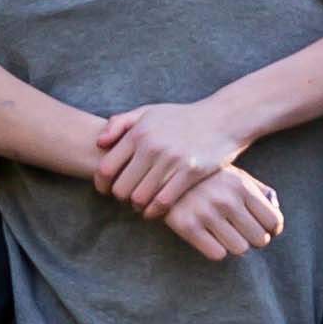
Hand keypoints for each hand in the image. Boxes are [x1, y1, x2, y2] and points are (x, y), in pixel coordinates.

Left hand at [91, 98, 259, 219]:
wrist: (223, 118)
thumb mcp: (149, 111)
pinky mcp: (189, 173)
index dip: (101, 184)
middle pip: (121, 188)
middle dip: (120, 197)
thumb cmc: (182, 117)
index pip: (106, 168)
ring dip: (137, 206)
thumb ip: (120, 123)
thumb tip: (99, 143)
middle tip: (126, 197)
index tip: (105, 190)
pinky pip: (163, 202)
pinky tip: (155, 210)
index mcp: (138, 132)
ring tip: (141, 203)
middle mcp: (151, 146)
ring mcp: (171, 160)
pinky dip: (155, 211)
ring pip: (140, 198)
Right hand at [161, 166, 284, 260]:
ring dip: (235, 245)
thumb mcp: (236, 175)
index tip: (264, 230)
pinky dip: (216, 250)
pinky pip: (217, 254)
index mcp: (242, 186)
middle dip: (254, 239)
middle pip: (259, 240)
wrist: (164, 172)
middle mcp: (226, 199)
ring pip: (240, 249)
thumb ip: (259, 192)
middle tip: (243, 233)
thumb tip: (276, 217)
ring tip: (226, 236)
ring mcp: (206, 213)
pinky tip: (210, 238)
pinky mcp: (187, 226)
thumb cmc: (208, 178)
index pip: (274, 222)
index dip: (272, 230)